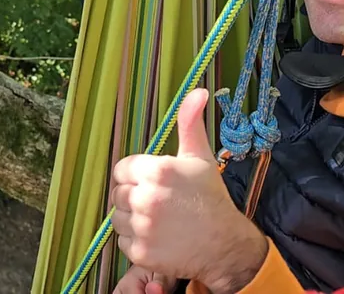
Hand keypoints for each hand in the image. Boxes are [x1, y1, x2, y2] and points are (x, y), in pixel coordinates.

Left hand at [112, 88, 267, 292]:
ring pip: (118, 217)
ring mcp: (142, 226)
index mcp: (157, 170)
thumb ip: (190, 123)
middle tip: (160, 203)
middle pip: (118, 192)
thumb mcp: (200, 157)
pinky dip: (136, 240)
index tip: (153, 183)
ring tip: (159, 220)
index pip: (122, 169)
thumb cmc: (211, 199)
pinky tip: (158, 237)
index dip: (136, 175)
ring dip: (133, 218)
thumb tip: (198, 92)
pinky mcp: (140, 252)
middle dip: (134, 196)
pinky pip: (122, 241)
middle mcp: (146, 197)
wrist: (225, 245)